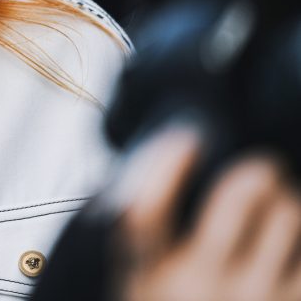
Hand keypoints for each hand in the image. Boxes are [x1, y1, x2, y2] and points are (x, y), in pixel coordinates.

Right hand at [115, 127, 300, 300]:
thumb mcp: (140, 279)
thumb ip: (145, 231)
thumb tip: (178, 147)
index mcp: (148, 273)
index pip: (145, 211)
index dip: (165, 166)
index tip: (186, 140)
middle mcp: (198, 286)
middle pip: (238, 195)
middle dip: (260, 169)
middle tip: (265, 170)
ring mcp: (251, 300)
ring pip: (288, 213)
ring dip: (289, 200)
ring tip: (285, 207)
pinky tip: (294, 236)